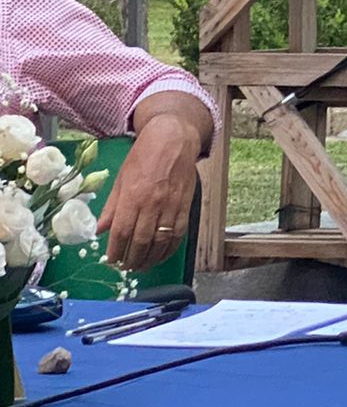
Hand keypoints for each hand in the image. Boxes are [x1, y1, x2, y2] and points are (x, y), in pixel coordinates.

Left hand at [98, 93, 209, 271]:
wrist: (174, 139)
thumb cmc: (143, 156)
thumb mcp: (121, 178)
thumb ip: (112, 206)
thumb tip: (100, 230)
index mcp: (133, 195)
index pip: (122, 232)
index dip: (116, 251)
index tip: (112, 260)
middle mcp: (152, 203)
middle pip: (141, 241)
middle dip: (132, 259)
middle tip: (126, 268)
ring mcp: (171, 205)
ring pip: (160, 242)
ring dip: (150, 258)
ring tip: (141, 266)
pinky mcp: (186, 206)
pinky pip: (178, 234)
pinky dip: (169, 249)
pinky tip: (161, 255)